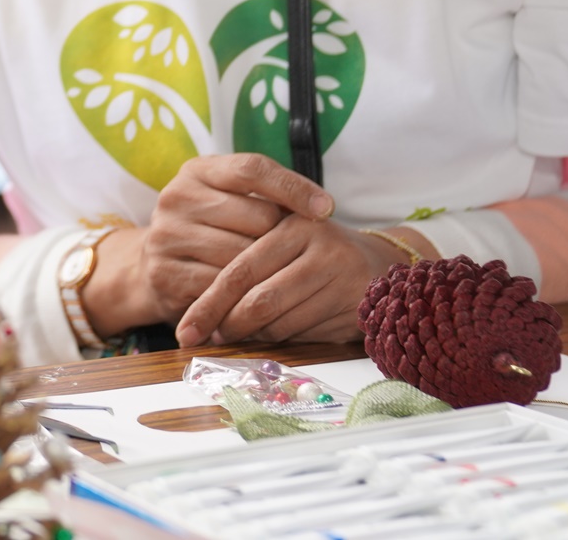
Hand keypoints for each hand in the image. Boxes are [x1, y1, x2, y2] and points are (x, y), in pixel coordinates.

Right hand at [83, 154, 334, 336]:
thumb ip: (265, 197)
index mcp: (197, 171)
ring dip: (266, 270)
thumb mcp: (229, 199)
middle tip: (291, 252)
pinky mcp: (165, 275)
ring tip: (276, 276)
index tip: (327, 209)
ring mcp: (167, 236)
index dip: (293, 187)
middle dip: (280, 236)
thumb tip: (321, 208)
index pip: (252, 169)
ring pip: (242, 256)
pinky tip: (254, 297)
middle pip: (255, 215)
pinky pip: (223, 289)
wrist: (153, 264)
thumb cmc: (212, 228)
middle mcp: (176, 197)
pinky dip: (244, 296)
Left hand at [177, 222, 430, 346]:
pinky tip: (278, 334)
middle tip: (209, 339)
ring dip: (257, 337)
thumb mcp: (282, 240)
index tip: (187, 329)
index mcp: (292, 226)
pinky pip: (308, 335)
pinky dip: (286, 340)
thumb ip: (248, 264)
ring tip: (242, 334)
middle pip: (260, 301)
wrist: (381, 261)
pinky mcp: (358, 306)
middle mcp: (320, 249)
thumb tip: (203, 315)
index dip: (210, 304)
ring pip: (283, 323)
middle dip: (230, 326)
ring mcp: (343, 279)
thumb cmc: (315, 252)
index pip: (240, 271)